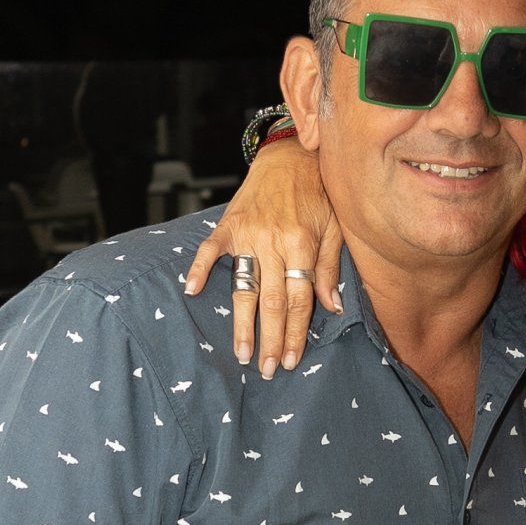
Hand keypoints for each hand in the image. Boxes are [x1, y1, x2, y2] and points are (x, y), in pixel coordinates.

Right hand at [186, 141, 343, 378]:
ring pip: (243, 286)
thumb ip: (330, 268)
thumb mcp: (334, 228)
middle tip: (266, 369)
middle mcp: (273, 241)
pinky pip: (210, 249)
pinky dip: (198, 268)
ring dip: (242, 322)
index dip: (295, 332)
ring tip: (242, 353)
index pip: (299, 299)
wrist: (290, 154)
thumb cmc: (316, 193)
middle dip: (270, 339)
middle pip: (271, 301)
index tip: (291, 359)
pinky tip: (191, 291)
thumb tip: (333, 307)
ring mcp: (248, 233)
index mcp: (301, 244)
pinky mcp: (229, 223)